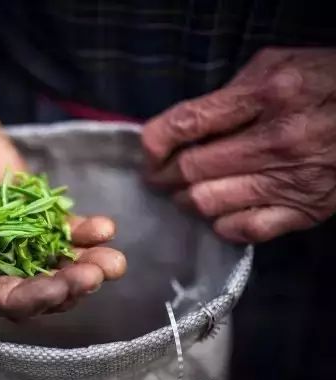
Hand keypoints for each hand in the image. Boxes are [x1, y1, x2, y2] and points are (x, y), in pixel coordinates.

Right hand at [0, 57, 125, 318]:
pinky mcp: (23, 204)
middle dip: (61, 286)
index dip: (22, 299)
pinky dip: (79, 232)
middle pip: (23, 286)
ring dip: (80, 265)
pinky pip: (54, 226)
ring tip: (113, 261)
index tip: (56, 289)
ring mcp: (1, 230)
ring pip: (45, 261)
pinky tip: (104, 229)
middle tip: (94, 276)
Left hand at [143, 48, 335, 242]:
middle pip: (190, 169)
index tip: (147, 150)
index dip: (153, 142)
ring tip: (184, 192)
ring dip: (185, 200)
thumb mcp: (280, 65)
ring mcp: (291, 179)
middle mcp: (277, 140)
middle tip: (158, 175)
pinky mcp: (304, 210)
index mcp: (267, 94)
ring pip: (208, 202)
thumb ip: (231, 91)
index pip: (187, 123)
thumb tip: (186, 123)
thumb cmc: (327, 84)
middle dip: (162, 175)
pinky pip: (243, 229)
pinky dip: (220, 223)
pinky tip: (219, 211)